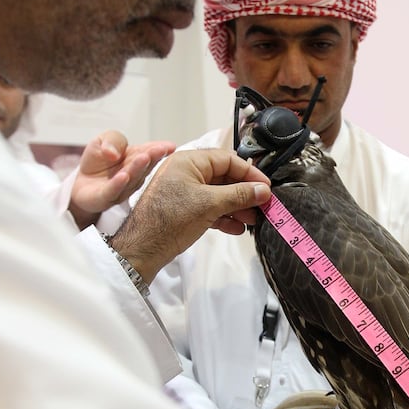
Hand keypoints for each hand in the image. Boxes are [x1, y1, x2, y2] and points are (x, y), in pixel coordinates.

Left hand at [67, 131, 174, 229]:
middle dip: (152, 157)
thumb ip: (113, 140)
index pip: (150, 152)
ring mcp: (122, 188)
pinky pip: (113, 191)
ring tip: (144, 157)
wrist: (81, 185)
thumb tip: (113, 152)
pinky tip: (124, 176)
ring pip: (131, 178)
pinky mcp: (106, 198)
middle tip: (159, 150)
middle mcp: (133, 175)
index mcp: (136, 159)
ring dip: (138, 168)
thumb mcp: (103, 140)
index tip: (170, 146)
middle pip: (144, 166)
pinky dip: (119, 184)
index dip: (160, 149)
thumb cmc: (97, 163)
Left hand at [107, 149, 270, 281]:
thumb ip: (240, 195)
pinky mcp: (183, 210)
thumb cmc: (170, 220)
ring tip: (253, 220)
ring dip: (237, 207)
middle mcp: (185, 172)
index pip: (227, 159)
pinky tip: (237, 228)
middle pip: (224, 177)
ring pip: (218, 195)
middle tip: (263, 205)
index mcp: (188, 161)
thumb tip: (263, 191)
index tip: (266, 187)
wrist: (143, 248)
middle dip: (244, 193)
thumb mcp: (210, 204)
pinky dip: (224, 217)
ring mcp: (183, 192)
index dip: (249, 173)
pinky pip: (209, 208)